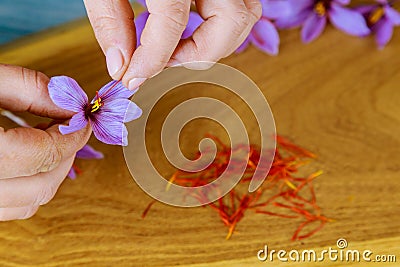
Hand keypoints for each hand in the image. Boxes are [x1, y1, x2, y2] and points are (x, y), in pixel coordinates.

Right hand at [0, 64, 90, 220]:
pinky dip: (31, 185)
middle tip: (71, 129)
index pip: (41, 154)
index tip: (83, 119)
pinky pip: (14, 207)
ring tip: (49, 140)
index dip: (71, 136)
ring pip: (30, 202)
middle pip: (41, 186)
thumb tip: (72, 104)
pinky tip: (29, 157)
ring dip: (52, 172)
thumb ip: (31, 89)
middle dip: (66, 155)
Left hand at [83, 0, 261, 89]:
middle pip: (231, 20)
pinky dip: (219, 28)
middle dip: (198, 55)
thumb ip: (109, 18)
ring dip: (214, 44)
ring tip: (175, 49)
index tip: (133, 79)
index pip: (172, 20)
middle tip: (163, 63)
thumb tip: (121, 65)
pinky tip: (189, 30)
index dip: (152, 59)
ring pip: (245, 15)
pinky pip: (240, 6)